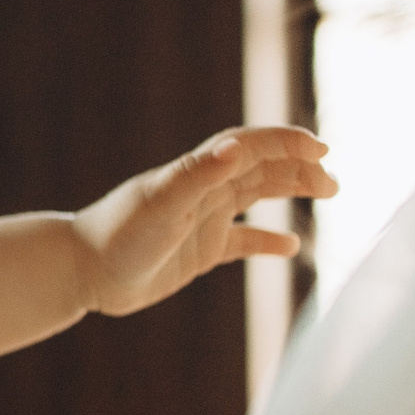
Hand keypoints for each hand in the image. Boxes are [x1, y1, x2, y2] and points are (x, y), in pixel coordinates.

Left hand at [74, 126, 335, 316]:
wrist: (82, 272)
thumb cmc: (116, 236)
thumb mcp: (159, 204)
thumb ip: (197, 176)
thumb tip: (236, 147)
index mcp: (195, 174)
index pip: (249, 146)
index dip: (285, 142)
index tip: (321, 149)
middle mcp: (201, 191)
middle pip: (260, 168)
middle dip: (298, 167)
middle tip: (333, 181)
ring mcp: (201, 220)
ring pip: (255, 197)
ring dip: (289, 191)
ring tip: (328, 192)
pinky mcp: (197, 251)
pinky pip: (240, 241)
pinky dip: (266, 241)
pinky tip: (290, 247)